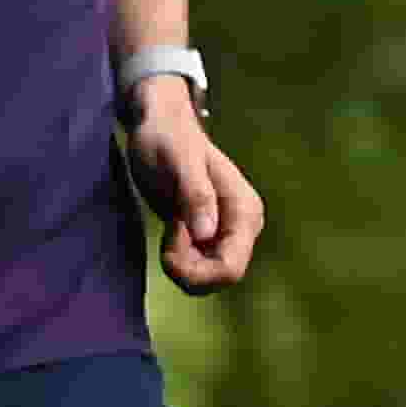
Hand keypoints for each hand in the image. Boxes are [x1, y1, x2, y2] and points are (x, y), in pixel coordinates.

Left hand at [124, 93, 263, 290]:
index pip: (230, 269)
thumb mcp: (178, 162)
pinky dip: (179, 258)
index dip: (195, 270)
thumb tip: (207, 233)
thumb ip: (196, 195)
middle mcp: (244, 227)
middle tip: (169, 231)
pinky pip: (198, 268)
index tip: (172, 241)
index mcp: (245, 211)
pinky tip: (174, 228)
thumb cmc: (168, 139)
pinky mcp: (213, 238)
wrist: (160, 126)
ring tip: (172, 224)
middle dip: (186, 268)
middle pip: (220, 279)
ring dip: (181, 262)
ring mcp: (229, 234)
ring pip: (207, 278)